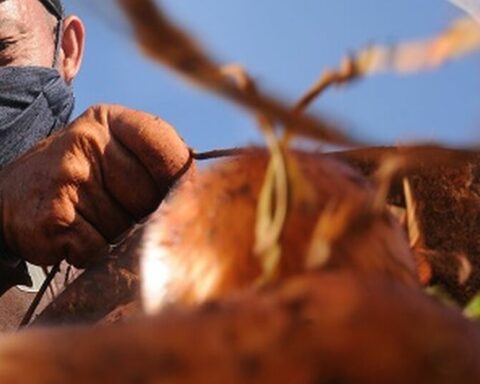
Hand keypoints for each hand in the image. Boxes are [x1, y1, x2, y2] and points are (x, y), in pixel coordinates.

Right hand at [0, 104, 190, 266]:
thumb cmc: (80, 177)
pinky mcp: (53, 216)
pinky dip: (93, 251)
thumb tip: (200, 193)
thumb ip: (156, 164)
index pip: (166, 147)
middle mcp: (86, 141)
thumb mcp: (114, 152)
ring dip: (116, 235)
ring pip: (126, 227)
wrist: (10, 195)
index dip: (182, 180)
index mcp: (109, 120)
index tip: (184, 196)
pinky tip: (75, 235)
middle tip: (121, 209)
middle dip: (145, 213)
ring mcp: (67, 178)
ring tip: (91, 219)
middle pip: (151, 195)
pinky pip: (99, 248)